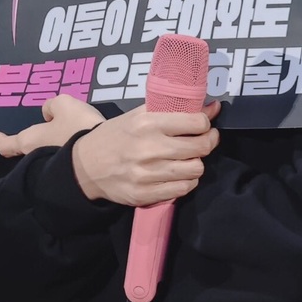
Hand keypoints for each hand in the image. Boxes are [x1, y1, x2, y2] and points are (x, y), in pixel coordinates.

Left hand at [0, 95, 104, 157]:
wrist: (104, 158)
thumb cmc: (77, 128)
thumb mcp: (64, 104)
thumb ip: (52, 106)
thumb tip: (50, 114)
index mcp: (31, 142)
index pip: (8, 144)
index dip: (0, 140)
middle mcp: (39, 158)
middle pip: (30, 148)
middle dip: (31, 141)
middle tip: (38, 130)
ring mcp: (56, 166)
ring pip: (49, 152)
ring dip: (52, 143)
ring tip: (63, 131)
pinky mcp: (74, 172)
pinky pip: (67, 156)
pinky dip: (68, 149)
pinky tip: (79, 141)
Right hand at [72, 100, 221, 206]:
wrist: (87, 165)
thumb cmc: (118, 134)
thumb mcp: (140, 114)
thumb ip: (175, 109)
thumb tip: (214, 107)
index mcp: (148, 123)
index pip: (196, 122)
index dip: (206, 123)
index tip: (204, 125)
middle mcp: (149, 148)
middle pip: (201, 147)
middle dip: (208, 142)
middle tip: (205, 139)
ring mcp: (147, 174)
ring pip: (195, 170)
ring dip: (197, 163)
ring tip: (189, 157)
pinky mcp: (145, 194)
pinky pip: (183, 189)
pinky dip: (187, 181)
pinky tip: (179, 173)